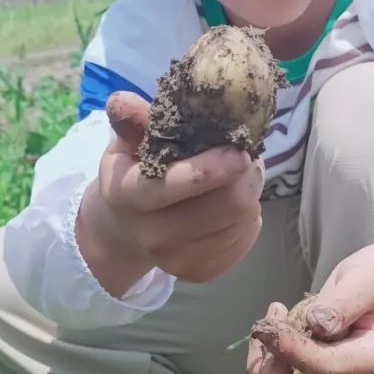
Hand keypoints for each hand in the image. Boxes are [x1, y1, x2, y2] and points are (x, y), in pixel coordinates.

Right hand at [76, 91, 264, 294]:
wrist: (124, 229)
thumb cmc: (133, 172)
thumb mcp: (127, 144)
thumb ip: (133, 121)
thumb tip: (123, 101)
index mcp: (130, 196)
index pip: (176, 184)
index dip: (214, 168)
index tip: (240, 151)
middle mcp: (152, 236)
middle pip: (227, 205)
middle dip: (246, 173)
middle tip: (245, 154)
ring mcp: (178, 261)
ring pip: (243, 219)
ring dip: (250, 190)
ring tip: (236, 175)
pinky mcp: (203, 272)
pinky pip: (247, 237)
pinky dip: (249, 215)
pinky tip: (231, 203)